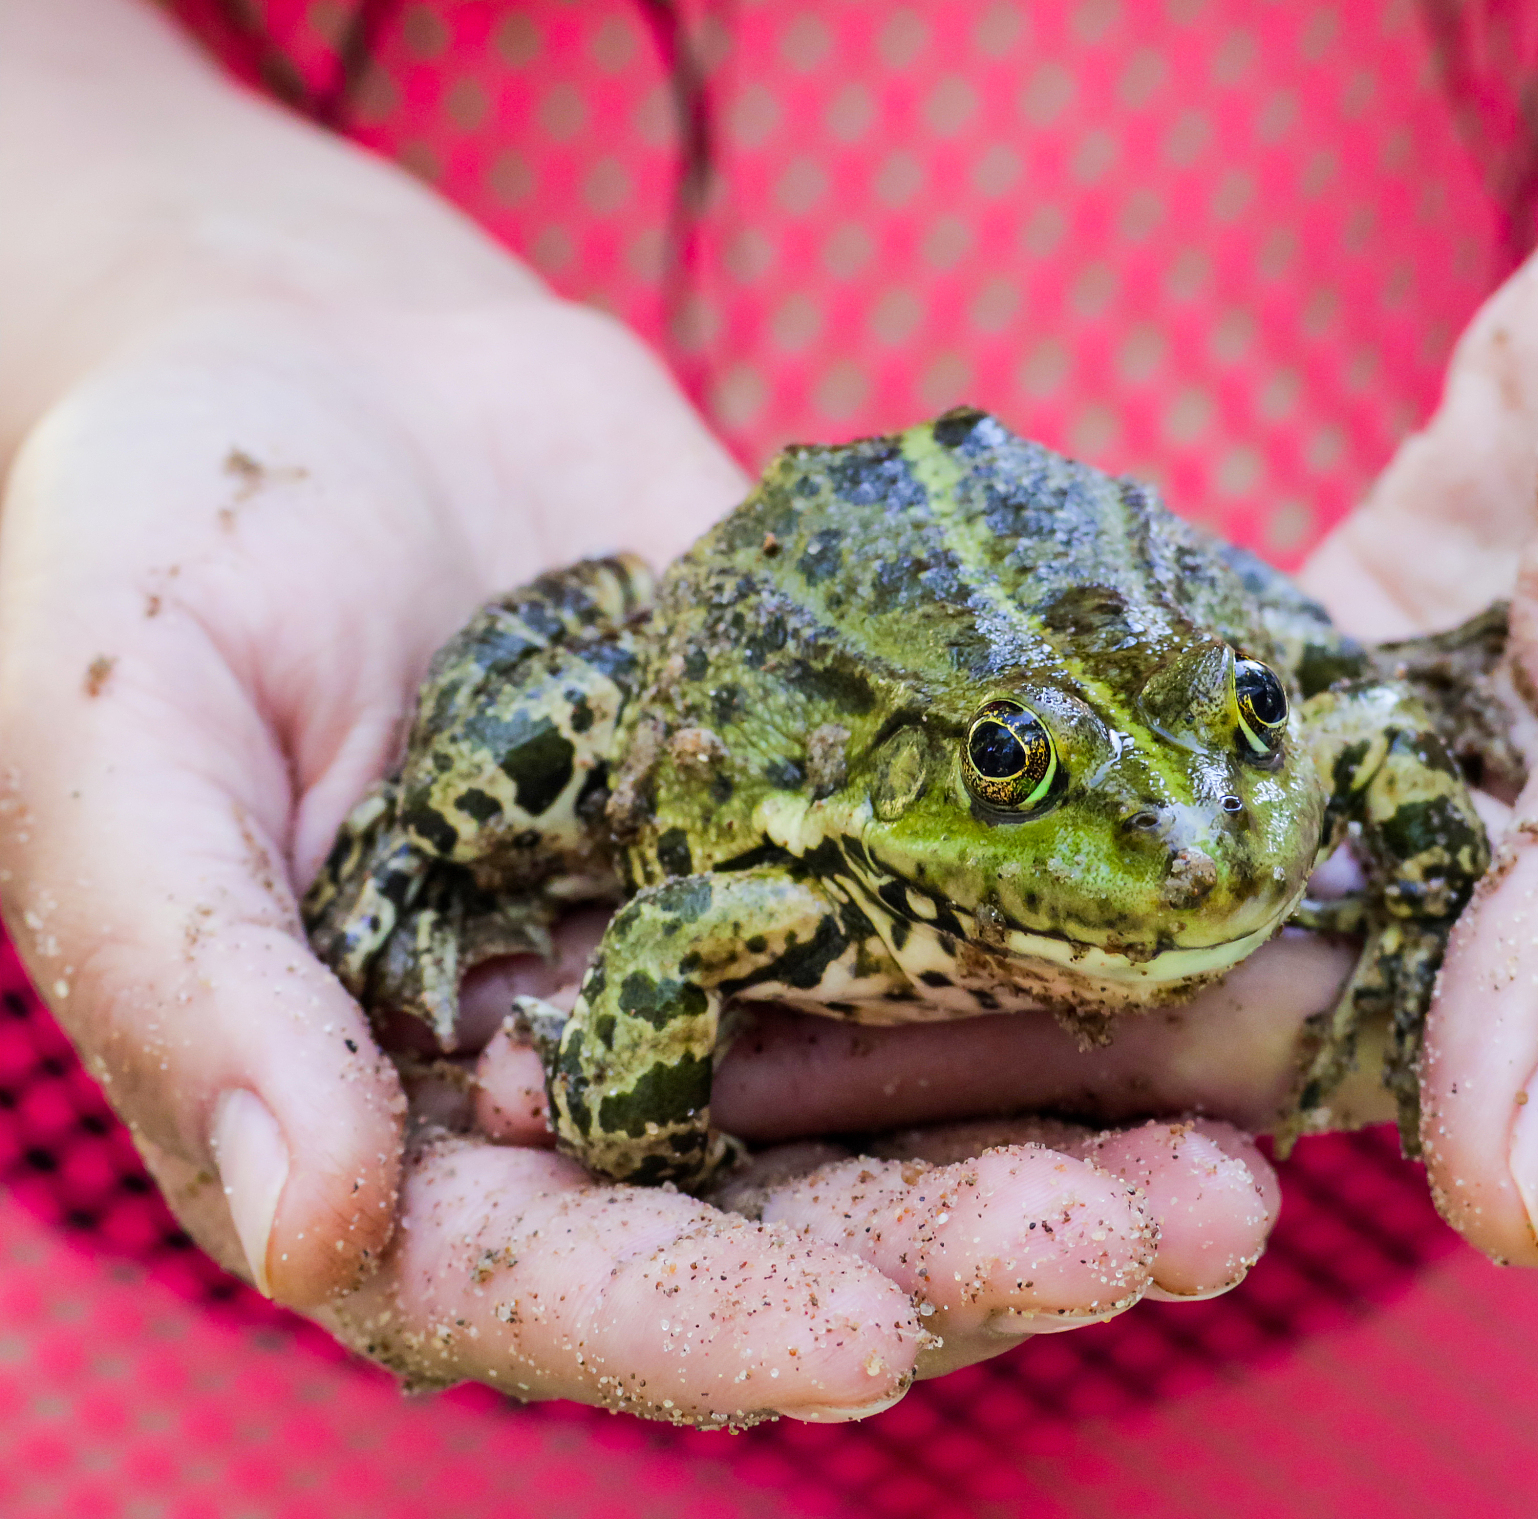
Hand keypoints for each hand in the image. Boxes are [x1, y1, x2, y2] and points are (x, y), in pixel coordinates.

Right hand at [0, 285, 1280, 1419]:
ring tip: (1232, 1172)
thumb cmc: (150, 563)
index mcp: (401, 1121)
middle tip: (1151, 1235)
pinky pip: (972, 909)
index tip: (870, 1344)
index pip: (558, 1286)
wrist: (316, 377)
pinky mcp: (836, 828)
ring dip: (1076, 1144)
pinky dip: (1091, 962)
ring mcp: (730, 953)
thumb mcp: (121, 752)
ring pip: (913, 1093)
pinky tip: (1223, 982)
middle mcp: (593, 1075)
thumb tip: (309, 1223)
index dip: (710, 1325)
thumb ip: (196, 980)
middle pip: (792, 1210)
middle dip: (966, 1242)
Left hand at [712, 95, 1537, 1273]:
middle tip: (710, 1027)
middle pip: (1207, 992)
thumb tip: (1516, 1216)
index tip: (833, 1112)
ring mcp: (1428, 780)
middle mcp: (1506, 896)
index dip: (1071, 1106)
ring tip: (753, 906)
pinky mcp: (1366, 665)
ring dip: (985, 895)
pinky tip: (894, 762)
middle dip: (974, 1019)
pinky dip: (1064, 746)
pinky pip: (1196, 729)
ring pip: (1177, 875)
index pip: (1310, 1081)